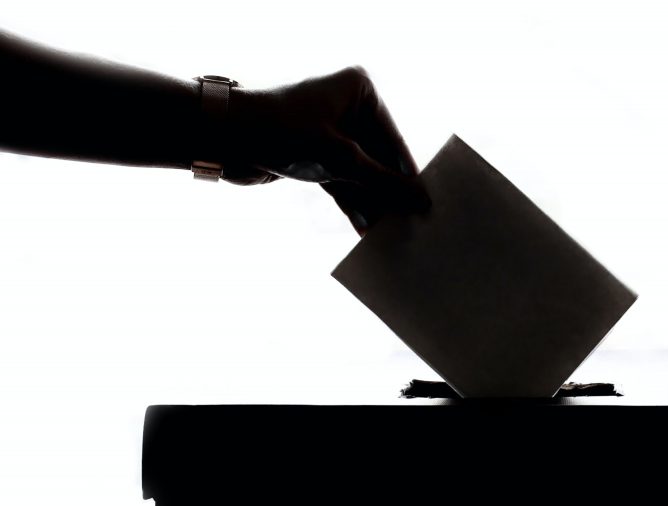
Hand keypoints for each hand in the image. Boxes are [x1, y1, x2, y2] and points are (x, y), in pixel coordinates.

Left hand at [225, 67, 428, 233]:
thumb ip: (383, 183)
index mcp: (360, 90)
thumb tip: (421, 201)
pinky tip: (365, 229)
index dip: (409, 176)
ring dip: (372, 203)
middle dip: (390, 193)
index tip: (427, 206)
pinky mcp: (315, 155)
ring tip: (390, 233)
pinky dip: (352, 203)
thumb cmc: (281, 132)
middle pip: (380, 158)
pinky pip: (343, 182)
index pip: (394, 140)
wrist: (221, 137)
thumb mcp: (340, 160)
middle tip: (410, 225)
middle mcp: (348, 107)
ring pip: (362, 174)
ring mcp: (331, 132)